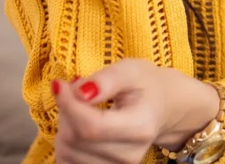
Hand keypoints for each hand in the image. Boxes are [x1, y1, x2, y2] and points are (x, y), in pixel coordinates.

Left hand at [52, 59, 220, 163]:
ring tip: (82, 108)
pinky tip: (79, 126)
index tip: (60, 84)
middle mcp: (129, 155)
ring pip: (66, 152)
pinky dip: (66, 142)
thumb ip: (106, 80)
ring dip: (64, 126)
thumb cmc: (146, 86)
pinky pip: (67, 161)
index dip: (68, 105)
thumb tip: (80, 92)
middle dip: (66, 112)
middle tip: (76, 91)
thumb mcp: (130, 70)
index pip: (90, 127)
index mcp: (139, 127)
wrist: (164, 108)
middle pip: (74, 140)